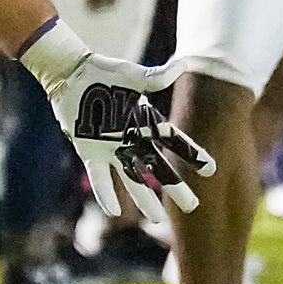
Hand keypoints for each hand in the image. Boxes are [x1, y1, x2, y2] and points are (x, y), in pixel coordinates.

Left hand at [18, 21, 213, 233]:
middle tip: (192, 206)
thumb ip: (156, 77)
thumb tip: (183, 64)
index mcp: (145, 122)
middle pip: (158, 167)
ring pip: (133, 178)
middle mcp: (132, 139)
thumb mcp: (132, 76)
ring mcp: (111, 148)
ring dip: (145, 199)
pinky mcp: (90, 152)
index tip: (210, 169)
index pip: (174, 141)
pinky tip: (114, 211)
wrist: (72, 76)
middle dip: (175, 187)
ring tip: (159, 219)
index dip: (192, 154)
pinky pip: (100, 177)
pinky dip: (106, 193)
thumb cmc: (103, 74)